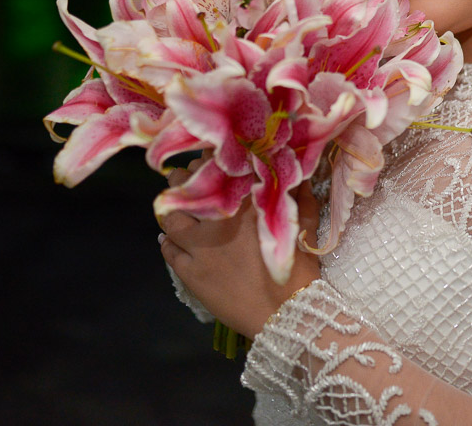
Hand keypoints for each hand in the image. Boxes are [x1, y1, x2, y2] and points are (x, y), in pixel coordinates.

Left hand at [159, 158, 321, 338]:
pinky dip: (166, 240)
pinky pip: (169, 251)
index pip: (220, 170)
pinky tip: (167, 237)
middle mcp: (217, 221)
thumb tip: (297, 173)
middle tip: (188, 176)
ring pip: (171, 217)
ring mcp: (199, 248)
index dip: (211, 160)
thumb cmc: (299, 269)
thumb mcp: (304, 225)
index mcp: (245, 205)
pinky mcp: (190, 273)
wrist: (286, 314)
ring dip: (170, 205)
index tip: (210, 157)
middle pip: (189, 188)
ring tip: (172, 201)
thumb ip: (301, 196)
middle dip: (186, 178)